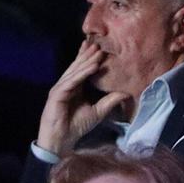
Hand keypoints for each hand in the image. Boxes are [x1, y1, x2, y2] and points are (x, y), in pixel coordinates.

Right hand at [36, 40, 130, 155]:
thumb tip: (126, 93)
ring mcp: (61, 88)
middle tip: (98, 43)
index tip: (100, 49)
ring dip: (87, 60)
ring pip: (75, 71)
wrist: (62, 139)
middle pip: (78, 66)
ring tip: (98, 51)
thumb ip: (110, 101)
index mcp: (75, 88)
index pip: (82, 70)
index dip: (90, 59)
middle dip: (88, 55)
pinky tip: (93, 66)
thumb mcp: (98, 112)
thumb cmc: (76, 126)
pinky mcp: (57, 94)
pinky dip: (83, 73)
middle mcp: (67, 85)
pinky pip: (72, 81)